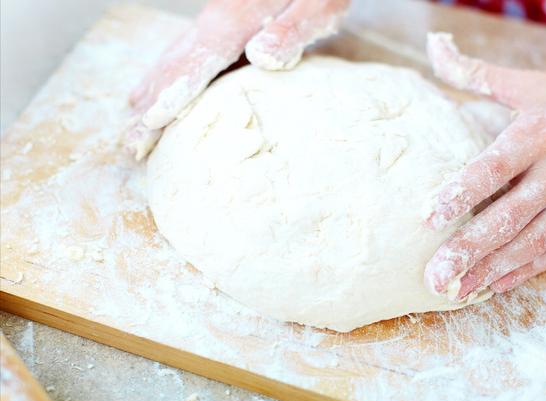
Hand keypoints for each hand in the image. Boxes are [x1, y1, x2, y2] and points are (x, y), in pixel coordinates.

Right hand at [126, 0, 348, 159]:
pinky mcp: (218, 23)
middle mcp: (215, 20)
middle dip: (151, 106)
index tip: (150, 122)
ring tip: (132, 123)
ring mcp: (213, 20)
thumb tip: (260, 56)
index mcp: (236, 19)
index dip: (174, 93)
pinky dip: (162, 75)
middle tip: (131, 145)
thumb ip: (290, 30)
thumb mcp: (315, 7)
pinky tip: (151, 89)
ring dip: (151, 95)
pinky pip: (182, 53)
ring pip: (173, 60)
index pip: (198, 62)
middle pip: (175, 67)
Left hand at [423, 33, 545, 298]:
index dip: (460, 192)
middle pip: (508, 217)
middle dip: (469, 249)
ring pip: (529, 244)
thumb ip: (475, 73)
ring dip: (491, 270)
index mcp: (539, 135)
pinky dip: (524, 271)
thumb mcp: (528, 84)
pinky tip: (495, 285)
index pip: (494, 168)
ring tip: (455, 291)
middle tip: (434, 275)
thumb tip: (433, 46)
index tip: (427, 216)